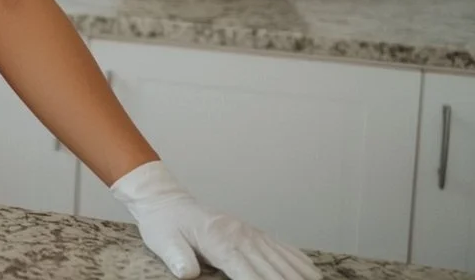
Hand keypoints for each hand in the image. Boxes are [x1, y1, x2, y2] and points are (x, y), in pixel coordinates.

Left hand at [110, 161, 320, 279]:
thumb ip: (177, 257)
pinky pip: (280, 247)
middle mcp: (240, 236)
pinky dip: (297, 261)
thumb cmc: (164, 225)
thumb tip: (187, 274)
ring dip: (300, 276)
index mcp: (219, 241)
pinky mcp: (251, 233)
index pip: (248, 273)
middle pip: (273, 269)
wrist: (166, 201)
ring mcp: (249, 233)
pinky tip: (311, 273)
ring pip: (282, 259)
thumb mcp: (163, 241)